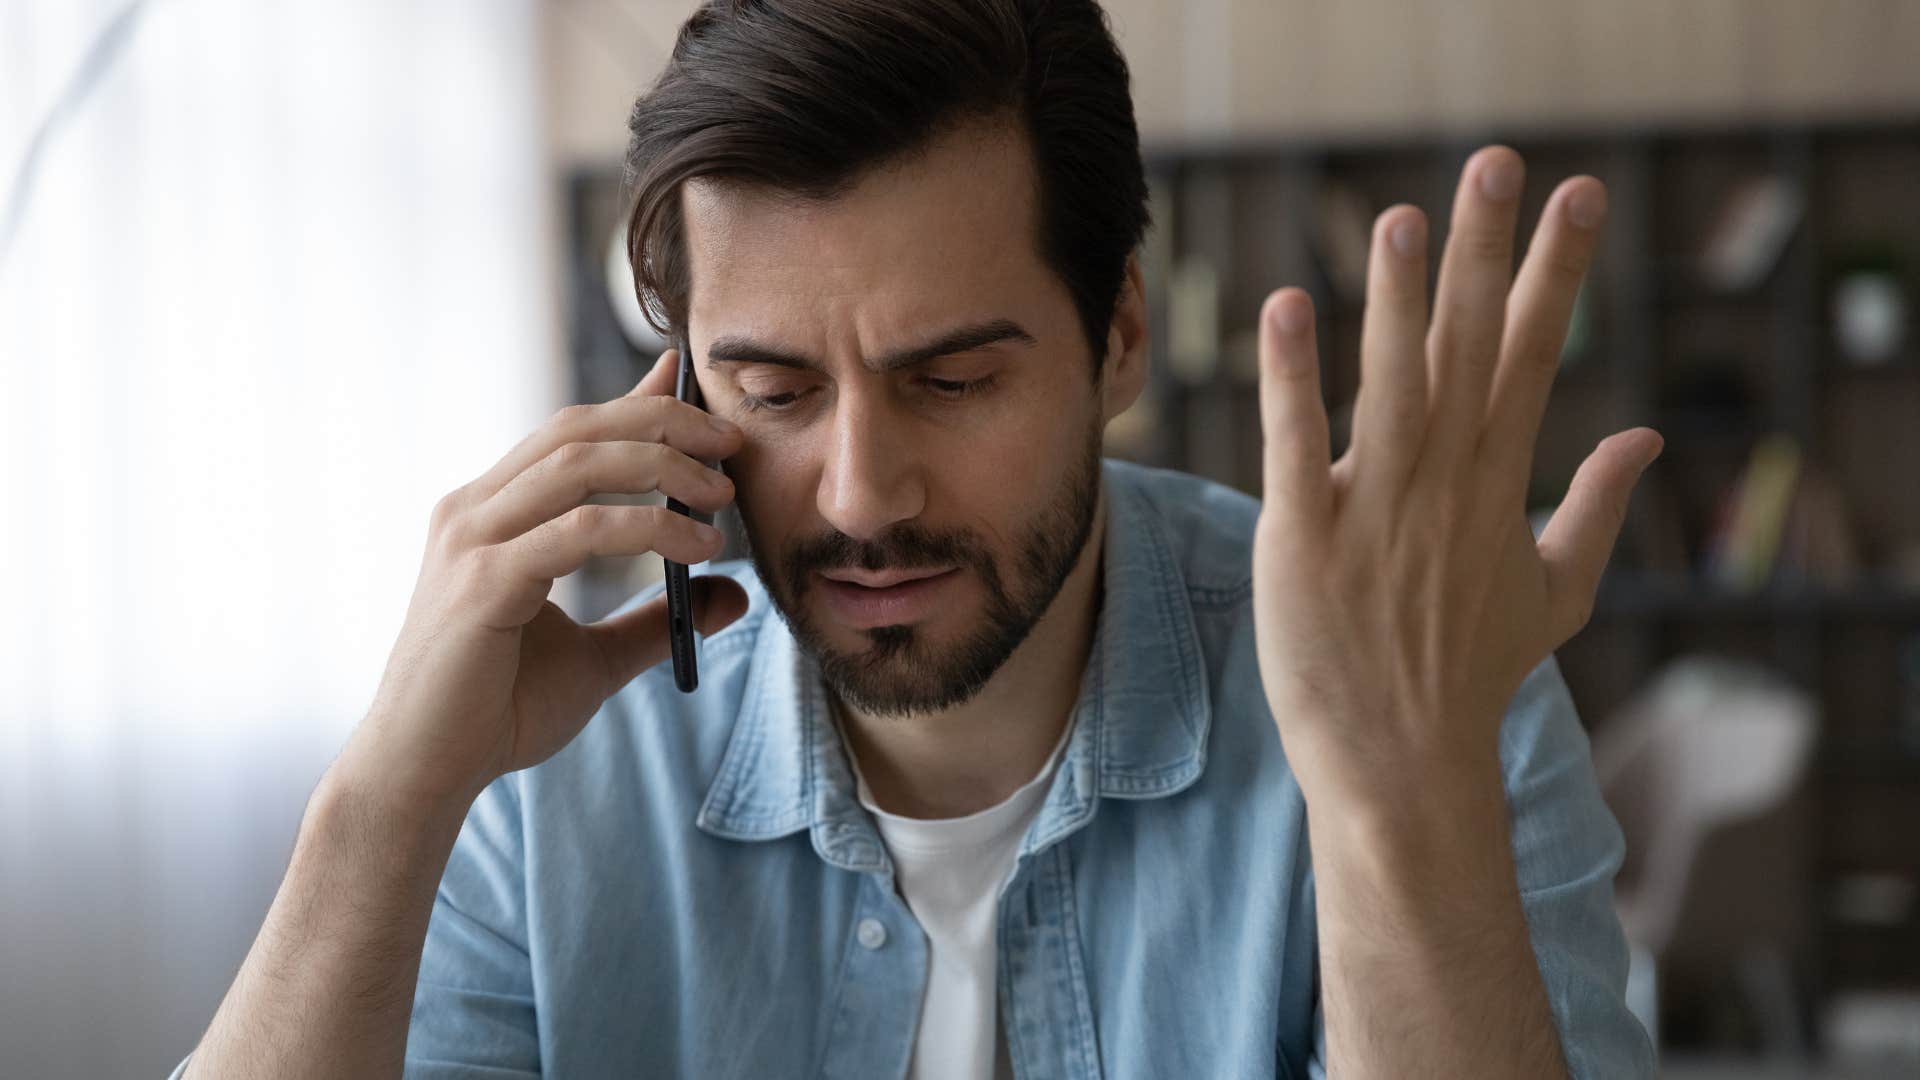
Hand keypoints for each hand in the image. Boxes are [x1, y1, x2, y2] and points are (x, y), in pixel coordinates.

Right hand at [344, 348, 749, 813]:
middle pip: (577, 430)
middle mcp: (472, 512)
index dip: (635, 402)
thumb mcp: (595, 658)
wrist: (424, 773)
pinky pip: (580, 530)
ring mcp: (471, 542)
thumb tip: (733, 596)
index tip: (695, 391)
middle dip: (662, 421)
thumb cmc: (494, 713)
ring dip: (662, 464)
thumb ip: (655, 621)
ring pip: (579, 464)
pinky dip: (648, 527)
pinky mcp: (483, 582)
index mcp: (489, 515)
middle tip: (732, 441)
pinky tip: (698, 547)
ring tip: (723, 493)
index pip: (568, 433)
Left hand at [1251, 145, 1662, 806]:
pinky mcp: (1304, 540)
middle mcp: (1443, 486)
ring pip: (1392, 384)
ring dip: (1394, 299)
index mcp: (1496, 485)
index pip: (1532, 356)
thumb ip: (1597, 508)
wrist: (1402, 767)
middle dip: (1486, 255)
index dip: (1553, 273)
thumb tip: (1645, 435)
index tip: (1578, 197)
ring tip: (1400, 218)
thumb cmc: (1468, 680)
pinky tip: (1286, 309)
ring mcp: (1375, 511)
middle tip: (1496, 164)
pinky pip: (1296, 444)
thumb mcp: (1554, 594)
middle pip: (1471, 349)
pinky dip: (1291, 379)